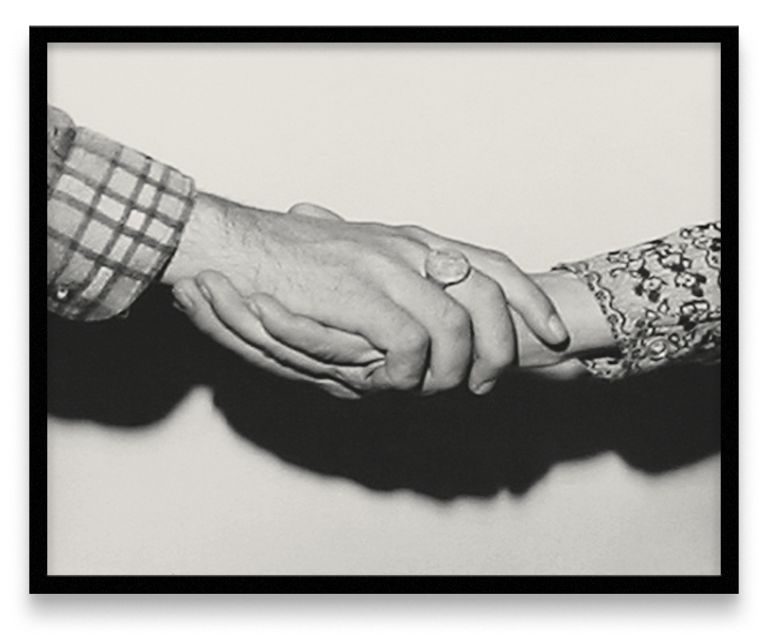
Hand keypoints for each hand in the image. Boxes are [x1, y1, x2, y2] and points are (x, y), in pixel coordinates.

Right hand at [165, 197, 568, 394]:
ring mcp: (388, 270)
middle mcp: (410, 249)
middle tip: (489, 381)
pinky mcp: (362, 296)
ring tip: (429, 388)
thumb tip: (428, 314)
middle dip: (505, 345)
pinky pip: (413, 346)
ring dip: (450, 370)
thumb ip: (395, 283)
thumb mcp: (357, 263)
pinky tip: (387, 382)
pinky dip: (408, 374)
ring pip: (457, 329)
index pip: (493, 265)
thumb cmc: (290, 264)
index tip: (552, 333)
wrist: (236, 248)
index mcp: (413, 241)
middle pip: (491, 296)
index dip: (529, 300)